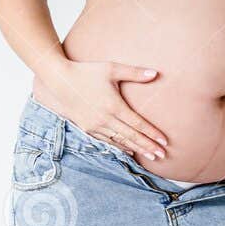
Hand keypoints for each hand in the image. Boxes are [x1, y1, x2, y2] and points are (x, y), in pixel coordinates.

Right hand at [50, 60, 168, 160]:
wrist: (60, 81)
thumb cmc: (87, 71)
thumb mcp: (111, 68)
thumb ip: (134, 73)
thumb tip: (156, 74)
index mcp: (113, 106)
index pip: (138, 124)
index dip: (152, 134)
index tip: (164, 141)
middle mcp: (105, 119)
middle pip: (131, 136)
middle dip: (148, 146)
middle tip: (162, 155)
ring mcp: (95, 126)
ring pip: (120, 141)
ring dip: (136, 149)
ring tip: (150, 156)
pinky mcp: (87, 128)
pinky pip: (107, 141)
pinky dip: (120, 147)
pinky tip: (130, 151)